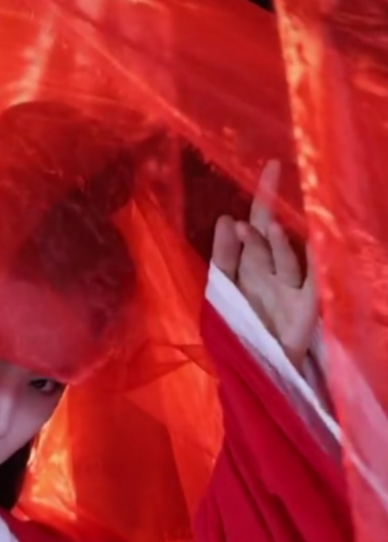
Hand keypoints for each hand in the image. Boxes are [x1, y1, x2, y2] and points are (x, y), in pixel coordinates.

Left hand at [212, 160, 317, 370]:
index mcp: (252, 267)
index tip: (272, 166)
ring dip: (277, 244)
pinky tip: (319, 244)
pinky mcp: (307, 310)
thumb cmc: (238, 336)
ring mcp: (292, 291)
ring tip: (267, 228)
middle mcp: (274, 273)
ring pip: (286, 259)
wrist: (255, 375)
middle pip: (271, 237)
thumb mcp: (221, 295)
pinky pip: (314, 282)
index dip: (263, 197)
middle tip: (270, 179)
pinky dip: (318, 264)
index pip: (256, 225)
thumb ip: (223, 259)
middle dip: (268, 211)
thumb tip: (227, 217)